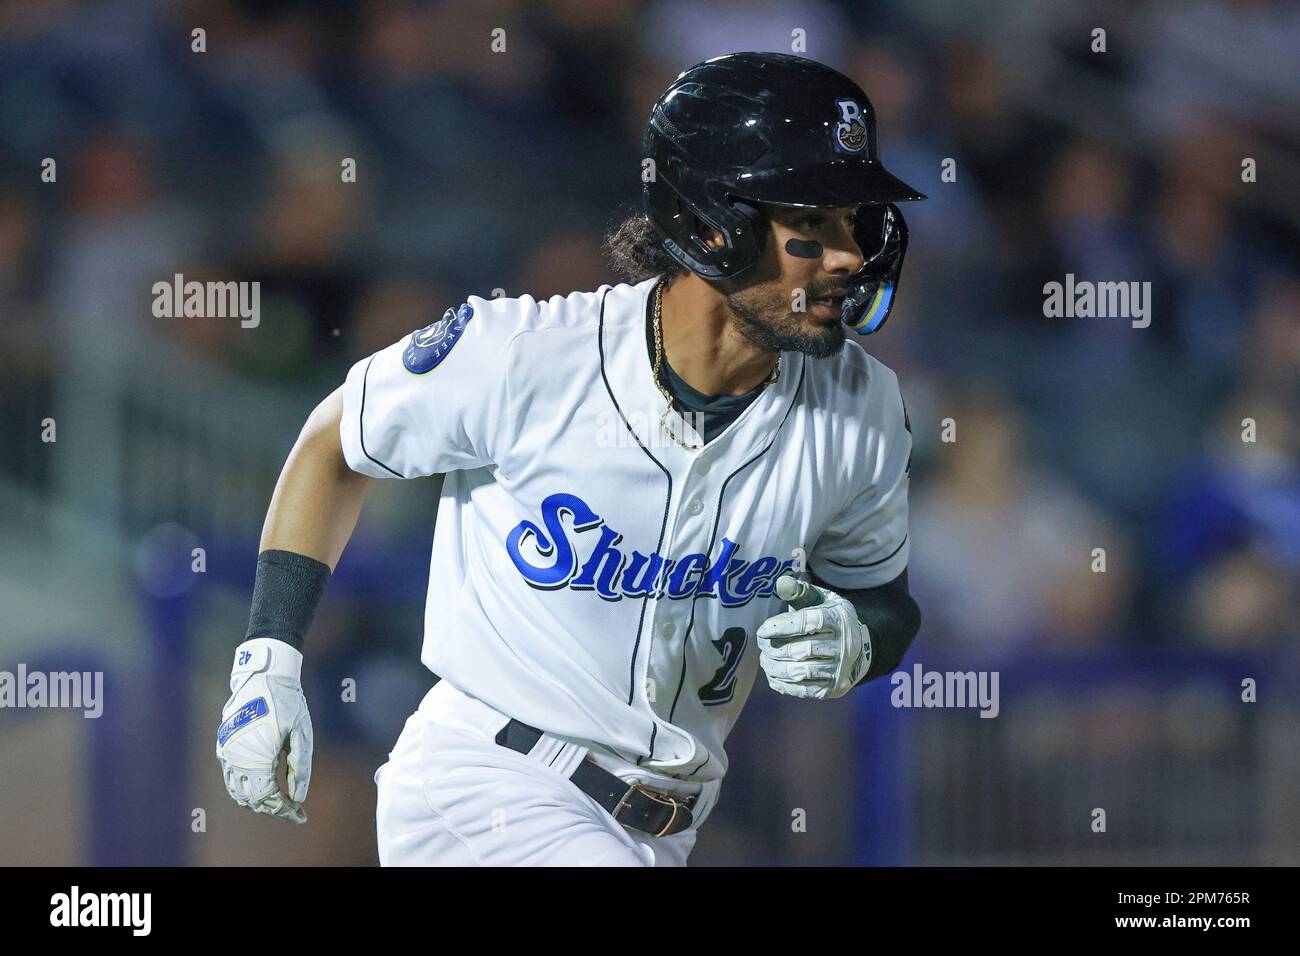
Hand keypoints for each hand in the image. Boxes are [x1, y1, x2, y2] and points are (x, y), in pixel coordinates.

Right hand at [216, 638, 313, 823]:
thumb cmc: (287, 703)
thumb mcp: (301, 734)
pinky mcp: (223, 746)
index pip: (267, 798)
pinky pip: (230, 778)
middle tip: (292, 810)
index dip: (284, 810)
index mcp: (257, 756)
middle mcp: (236, 758)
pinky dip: (244, 789)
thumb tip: (298, 797)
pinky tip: (261, 788)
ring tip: (278, 802)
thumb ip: (300, 768)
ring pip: (237, 792)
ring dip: (256, 801)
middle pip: (251, 799)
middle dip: (272, 809)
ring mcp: (226, 752)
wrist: (264, 676)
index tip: (299, 815)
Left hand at [756, 575, 870, 699]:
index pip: (807, 623)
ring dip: (776, 668)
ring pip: (801, 672)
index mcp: (839, 619)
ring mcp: (840, 670)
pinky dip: (784, 684)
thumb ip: (801, 592)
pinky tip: (773, 675)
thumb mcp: (821, 600)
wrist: (857, 650)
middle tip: (762, 646)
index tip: (762, 630)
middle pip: (802, 650)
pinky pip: (804, 690)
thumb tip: (781, 583)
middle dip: (775, 648)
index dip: (781, 627)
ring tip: (765, 660)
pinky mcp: (833, 688)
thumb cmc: (830, 620)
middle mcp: (843, 646)